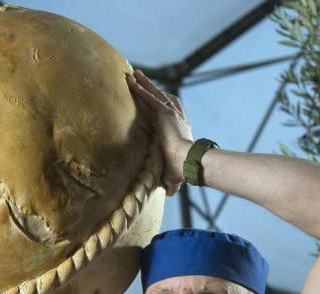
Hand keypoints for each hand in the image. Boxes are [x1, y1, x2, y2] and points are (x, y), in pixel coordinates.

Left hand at [126, 69, 192, 195]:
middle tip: (140, 78)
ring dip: (144, 83)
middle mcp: (177, 117)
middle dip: (151, 88)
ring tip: (133, 74)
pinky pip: (150, 98)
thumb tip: (171, 193)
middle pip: (162, 98)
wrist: (188, 162)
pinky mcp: (165, 113)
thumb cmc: (184, 170)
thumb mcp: (175, 173)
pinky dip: (141, 89)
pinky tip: (132, 82)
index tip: (155, 98)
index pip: (169, 112)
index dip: (161, 104)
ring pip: (155, 94)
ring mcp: (171, 113)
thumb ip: (172, 181)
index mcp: (180, 128)